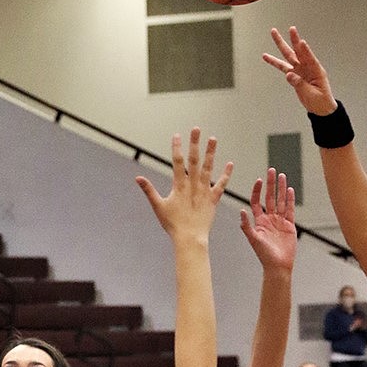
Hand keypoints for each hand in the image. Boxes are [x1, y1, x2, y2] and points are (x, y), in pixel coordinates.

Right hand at [136, 128, 232, 242]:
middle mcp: (193, 185)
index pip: (177, 162)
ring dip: (211, 153)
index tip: (177, 135)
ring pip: (208, 168)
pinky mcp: (213, 199)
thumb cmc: (173, 224)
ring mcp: (204, 191)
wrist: (190, 238)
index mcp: (179, 186)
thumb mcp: (158, 206)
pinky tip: (230, 164)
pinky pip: (221, 185)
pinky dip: (226, 175)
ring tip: (213, 138)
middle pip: (194, 160)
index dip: (177, 147)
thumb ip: (149, 190)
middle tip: (197, 129)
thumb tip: (137, 178)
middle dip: (195, 143)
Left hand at [240, 168, 296, 272]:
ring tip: (282, 176)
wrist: (278, 265)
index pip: (257, 201)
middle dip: (270, 184)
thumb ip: (246, 225)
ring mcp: (280, 221)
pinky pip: (290, 210)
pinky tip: (290, 190)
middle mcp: (269, 219)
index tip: (258, 180)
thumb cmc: (264, 255)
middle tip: (271, 170)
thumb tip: (241, 210)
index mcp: (259, 221)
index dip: (257, 190)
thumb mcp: (253, 239)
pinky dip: (290, 200)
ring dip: (281, 188)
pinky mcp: (289, 225)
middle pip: (270, 197)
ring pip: (281, 201)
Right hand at [263, 26, 338, 115]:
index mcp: (316, 70)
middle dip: (294, 40)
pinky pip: (282, 67)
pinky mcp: (294, 75)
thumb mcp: (312, 94)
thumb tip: (288, 75)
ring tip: (274, 33)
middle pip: (298, 51)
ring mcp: (300, 70)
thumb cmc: (320, 101)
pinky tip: (266, 56)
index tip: (301, 42)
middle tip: (291, 29)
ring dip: (281, 45)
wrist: (320, 108)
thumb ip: (300, 84)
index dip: (305, 50)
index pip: (310, 58)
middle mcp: (307, 67)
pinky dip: (274, 62)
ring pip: (288, 55)